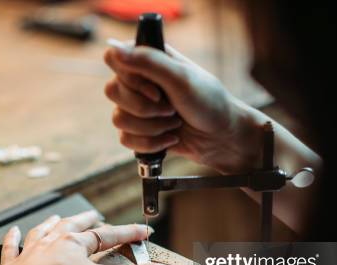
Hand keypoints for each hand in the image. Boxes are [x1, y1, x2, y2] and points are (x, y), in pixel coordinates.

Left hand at [0, 211, 183, 264]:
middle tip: (96, 217)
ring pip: (42, 232)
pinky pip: (11, 249)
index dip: (128, 233)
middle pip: (73, 226)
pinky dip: (11, 240)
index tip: (142, 232)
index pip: (109, 234)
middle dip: (88, 221)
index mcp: (76, 243)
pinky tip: (12, 233)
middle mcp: (52, 243)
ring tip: (57, 218)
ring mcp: (30, 254)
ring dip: (52, 224)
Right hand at [104, 41, 264, 173]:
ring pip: (118, 119)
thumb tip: (115, 49)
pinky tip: (171, 138)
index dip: (130, 78)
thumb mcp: (181, 78)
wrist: (224, 139)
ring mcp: (139, 107)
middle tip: (171, 109)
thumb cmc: (209, 103)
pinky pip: (125, 139)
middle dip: (144, 108)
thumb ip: (149, 62)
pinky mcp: (141, 131)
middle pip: (112, 91)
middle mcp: (141, 82)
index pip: (114, 59)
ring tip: (175, 123)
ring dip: (151, 127)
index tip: (156, 90)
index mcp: (150, 60)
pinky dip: (150, 143)